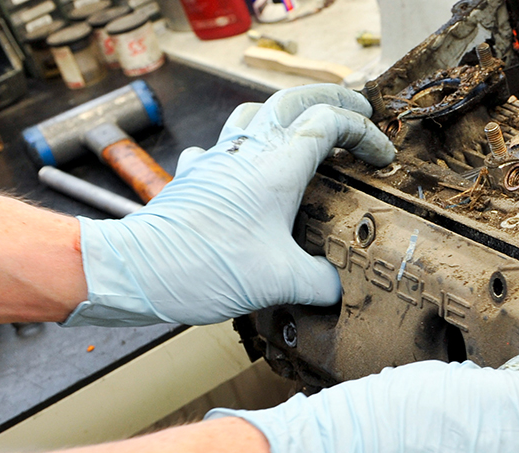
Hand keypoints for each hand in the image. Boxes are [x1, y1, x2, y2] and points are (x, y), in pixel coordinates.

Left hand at [65, 84, 394, 326]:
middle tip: (357, 110)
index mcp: (276, 168)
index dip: (364, 134)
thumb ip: (321, 282)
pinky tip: (241, 167)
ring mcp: (215, 159)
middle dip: (331, 98)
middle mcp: (247, 153)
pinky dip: (240, 146)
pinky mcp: (192, 175)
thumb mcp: (280, 283)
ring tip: (303, 127)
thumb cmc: (206, 268)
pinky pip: (219, 146)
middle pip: (293, 99)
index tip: (382, 157)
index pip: (329, 125)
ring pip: (253, 111)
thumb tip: (338, 286)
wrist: (136, 271)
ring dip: (283, 111)